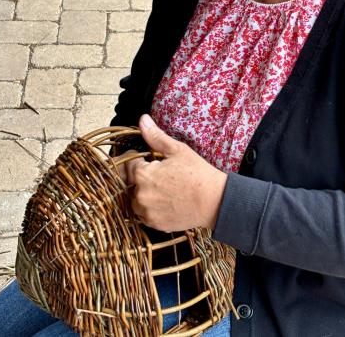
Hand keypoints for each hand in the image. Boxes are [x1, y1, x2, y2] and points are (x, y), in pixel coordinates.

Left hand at [125, 114, 227, 231]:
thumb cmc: (197, 173)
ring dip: (146, 194)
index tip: (154, 162)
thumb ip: (156, 136)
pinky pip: (146, 215)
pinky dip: (153, 208)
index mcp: (142, 175)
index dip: (141, 161)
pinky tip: (168, 201)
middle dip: (143, 178)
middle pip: (132, 183)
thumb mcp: (177, 150)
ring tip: (166, 189)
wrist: (214, 201)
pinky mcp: (155, 225)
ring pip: (137, 200)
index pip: (130, 165)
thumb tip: (142, 120)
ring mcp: (147, 212)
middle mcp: (140, 195)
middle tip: (164, 176)